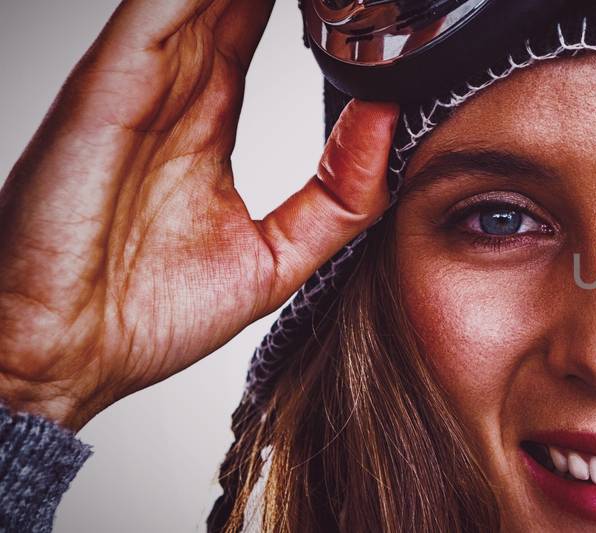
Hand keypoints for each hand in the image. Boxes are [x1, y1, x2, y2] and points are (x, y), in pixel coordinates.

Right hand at [0, 0, 396, 429]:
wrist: (65, 361)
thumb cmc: (142, 315)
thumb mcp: (280, 255)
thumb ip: (342, 196)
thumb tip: (389, 125)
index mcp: (203, 121)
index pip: (249, 27)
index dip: (299, 5)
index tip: (354, 2)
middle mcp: (167, 93)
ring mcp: (134, 86)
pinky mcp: (104, 93)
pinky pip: (149, 18)